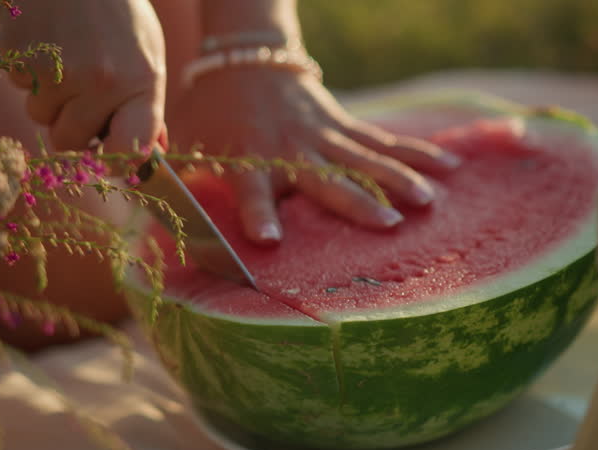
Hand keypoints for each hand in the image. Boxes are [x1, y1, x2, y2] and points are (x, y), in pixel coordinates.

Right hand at [0, 0, 166, 152]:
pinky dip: (29, 70)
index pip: (130, 152)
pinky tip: (46, 39)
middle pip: (70, 142)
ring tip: (65, 54)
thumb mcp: (146, 54)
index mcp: (140, 82)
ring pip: (39, 116)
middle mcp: (100, 81)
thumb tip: (148, 155)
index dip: (116, 164)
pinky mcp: (18, 53)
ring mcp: (56, 68)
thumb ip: (145, 106)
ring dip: (48, 96)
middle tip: (81, 93)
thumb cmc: (117, 11)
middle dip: (72, 125)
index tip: (107, 158)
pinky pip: (19, 85)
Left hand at [169, 67, 459, 244]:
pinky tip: (452, 167)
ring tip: (429, 202)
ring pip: (367, 156)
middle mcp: (291, 149)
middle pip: (327, 176)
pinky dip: (418, 153)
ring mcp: (324, 134)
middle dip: (356, 200)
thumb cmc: (211, 115)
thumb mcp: (188, 143)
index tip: (267, 240)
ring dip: (399, 178)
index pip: (253, 189)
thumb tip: (145, 218)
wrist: (244, 62)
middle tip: (387, 224)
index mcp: (249, 158)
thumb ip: (177, 181)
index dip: (259, 213)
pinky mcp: (344, 124)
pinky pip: (384, 140)